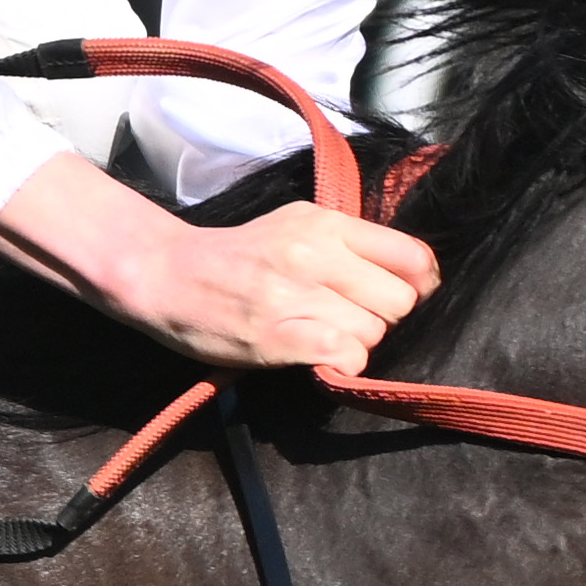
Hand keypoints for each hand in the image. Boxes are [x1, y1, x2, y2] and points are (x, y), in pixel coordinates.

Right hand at [0, 151, 441, 375]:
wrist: (166, 274)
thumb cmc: (238, 255)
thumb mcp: (296, 225)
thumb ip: (352, 242)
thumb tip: (419, 275)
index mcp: (325, 223)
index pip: (413, 258)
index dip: (417, 285)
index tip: (393, 295)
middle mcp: (314, 253)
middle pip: (399, 302)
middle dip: (382, 317)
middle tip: (348, 318)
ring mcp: (293, 296)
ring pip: (373, 333)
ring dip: (356, 343)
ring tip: (323, 335)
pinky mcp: (276, 337)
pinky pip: (344, 355)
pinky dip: (341, 362)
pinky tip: (318, 355)